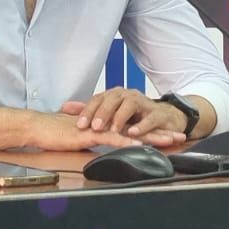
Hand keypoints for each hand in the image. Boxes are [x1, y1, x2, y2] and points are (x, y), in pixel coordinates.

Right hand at [29, 112, 182, 151]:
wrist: (38, 127)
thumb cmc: (55, 134)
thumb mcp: (80, 138)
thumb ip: (94, 139)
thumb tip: (104, 144)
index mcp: (106, 125)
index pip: (134, 129)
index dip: (152, 132)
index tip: (169, 136)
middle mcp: (107, 124)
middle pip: (139, 129)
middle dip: (160, 132)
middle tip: (180, 135)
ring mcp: (101, 128)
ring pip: (132, 132)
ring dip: (152, 136)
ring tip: (170, 139)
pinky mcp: (91, 134)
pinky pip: (113, 138)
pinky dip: (127, 141)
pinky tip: (140, 144)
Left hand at [60, 89, 187, 145]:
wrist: (163, 117)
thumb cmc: (135, 115)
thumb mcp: (109, 113)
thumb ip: (88, 109)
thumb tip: (65, 107)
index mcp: (114, 96)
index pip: (98, 99)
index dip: (88, 111)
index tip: (80, 125)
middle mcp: (128, 96)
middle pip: (112, 99)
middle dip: (102, 113)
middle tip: (95, 127)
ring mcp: (143, 104)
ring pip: (130, 105)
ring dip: (120, 118)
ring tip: (113, 130)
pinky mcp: (157, 114)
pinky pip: (150, 118)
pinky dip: (142, 125)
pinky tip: (133, 132)